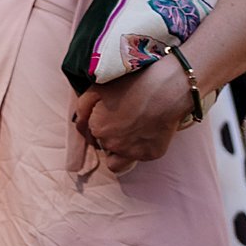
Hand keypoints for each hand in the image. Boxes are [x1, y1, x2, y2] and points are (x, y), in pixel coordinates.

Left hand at [71, 56, 192, 164]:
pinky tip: (147, 130)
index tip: (110, 113)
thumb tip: (79, 123)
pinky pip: (139, 157)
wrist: (167, 89)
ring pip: (118, 161)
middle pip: (104, 146)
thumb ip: (82, 108)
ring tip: (132, 131)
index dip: (99, 122)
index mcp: (98, 129)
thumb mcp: (97, 89)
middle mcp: (113, 145)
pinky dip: (140, 148)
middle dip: (110, 136)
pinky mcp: (152, 155)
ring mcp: (133, 153)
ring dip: (121, 150)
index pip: (91, 133)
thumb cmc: (131, 85)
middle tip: (124, 119)